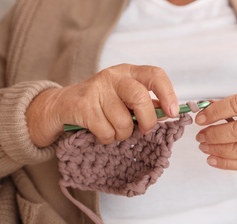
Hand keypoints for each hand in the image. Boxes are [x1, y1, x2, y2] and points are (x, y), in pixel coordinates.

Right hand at [26, 64, 178, 146]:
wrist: (63, 104)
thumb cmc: (102, 102)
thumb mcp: (125, 97)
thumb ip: (148, 103)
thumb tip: (169, 112)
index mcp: (129, 72)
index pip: (154, 74)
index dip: (168, 93)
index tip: (173, 112)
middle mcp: (113, 76)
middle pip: (139, 97)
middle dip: (147, 120)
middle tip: (145, 130)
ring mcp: (96, 89)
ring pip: (123, 122)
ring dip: (123, 134)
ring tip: (115, 130)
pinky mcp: (82, 105)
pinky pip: (106, 132)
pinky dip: (107, 139)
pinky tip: (101, 132)